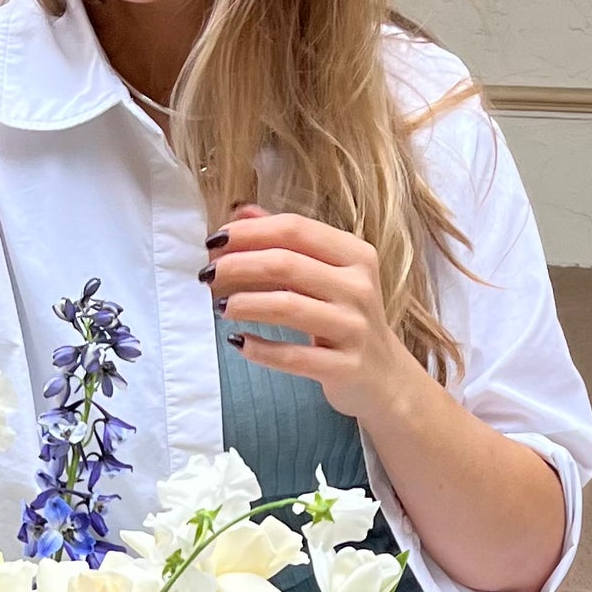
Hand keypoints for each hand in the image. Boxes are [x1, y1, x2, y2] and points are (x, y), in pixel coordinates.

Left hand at [199, 205, 409, 421]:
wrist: (384, 378)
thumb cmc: (346, 319)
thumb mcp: (328, 275)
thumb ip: (289, 242)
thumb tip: (241, 212)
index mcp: (355, 255)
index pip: (295, 229)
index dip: (250, 232)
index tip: (214, 240)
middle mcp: (358, 287)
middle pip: (285, 264)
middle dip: (238, 265)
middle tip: (206, 275)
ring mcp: (353, 328)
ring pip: (287, 307)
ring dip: (244, 304)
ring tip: (219, 307)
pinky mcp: (344, 367)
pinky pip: (293, 357)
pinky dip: (260, 349)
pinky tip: (238, 342)